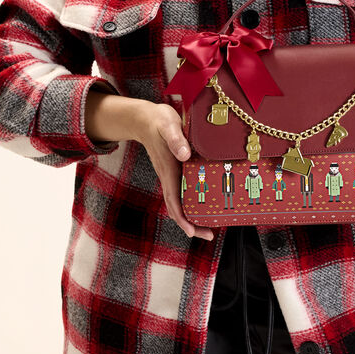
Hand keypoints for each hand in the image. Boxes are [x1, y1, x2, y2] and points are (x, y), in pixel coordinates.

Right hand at [85, 92, 214, 240]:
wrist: (145, 118)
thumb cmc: (158, 121)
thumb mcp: (168, 125)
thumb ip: (175, 139)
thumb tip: (184, 155)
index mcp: (168, 171)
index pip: (174, 202)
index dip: (183, 219)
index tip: (193, 232)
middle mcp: (168, 177)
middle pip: (177, 208)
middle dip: (191, 224)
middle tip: (210, 235)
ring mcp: (170, 175)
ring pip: (180, 202)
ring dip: (192, 216)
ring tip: (210, 225)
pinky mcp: (174, 170)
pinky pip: (181, 192)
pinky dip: (191, 202)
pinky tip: (203, 202)